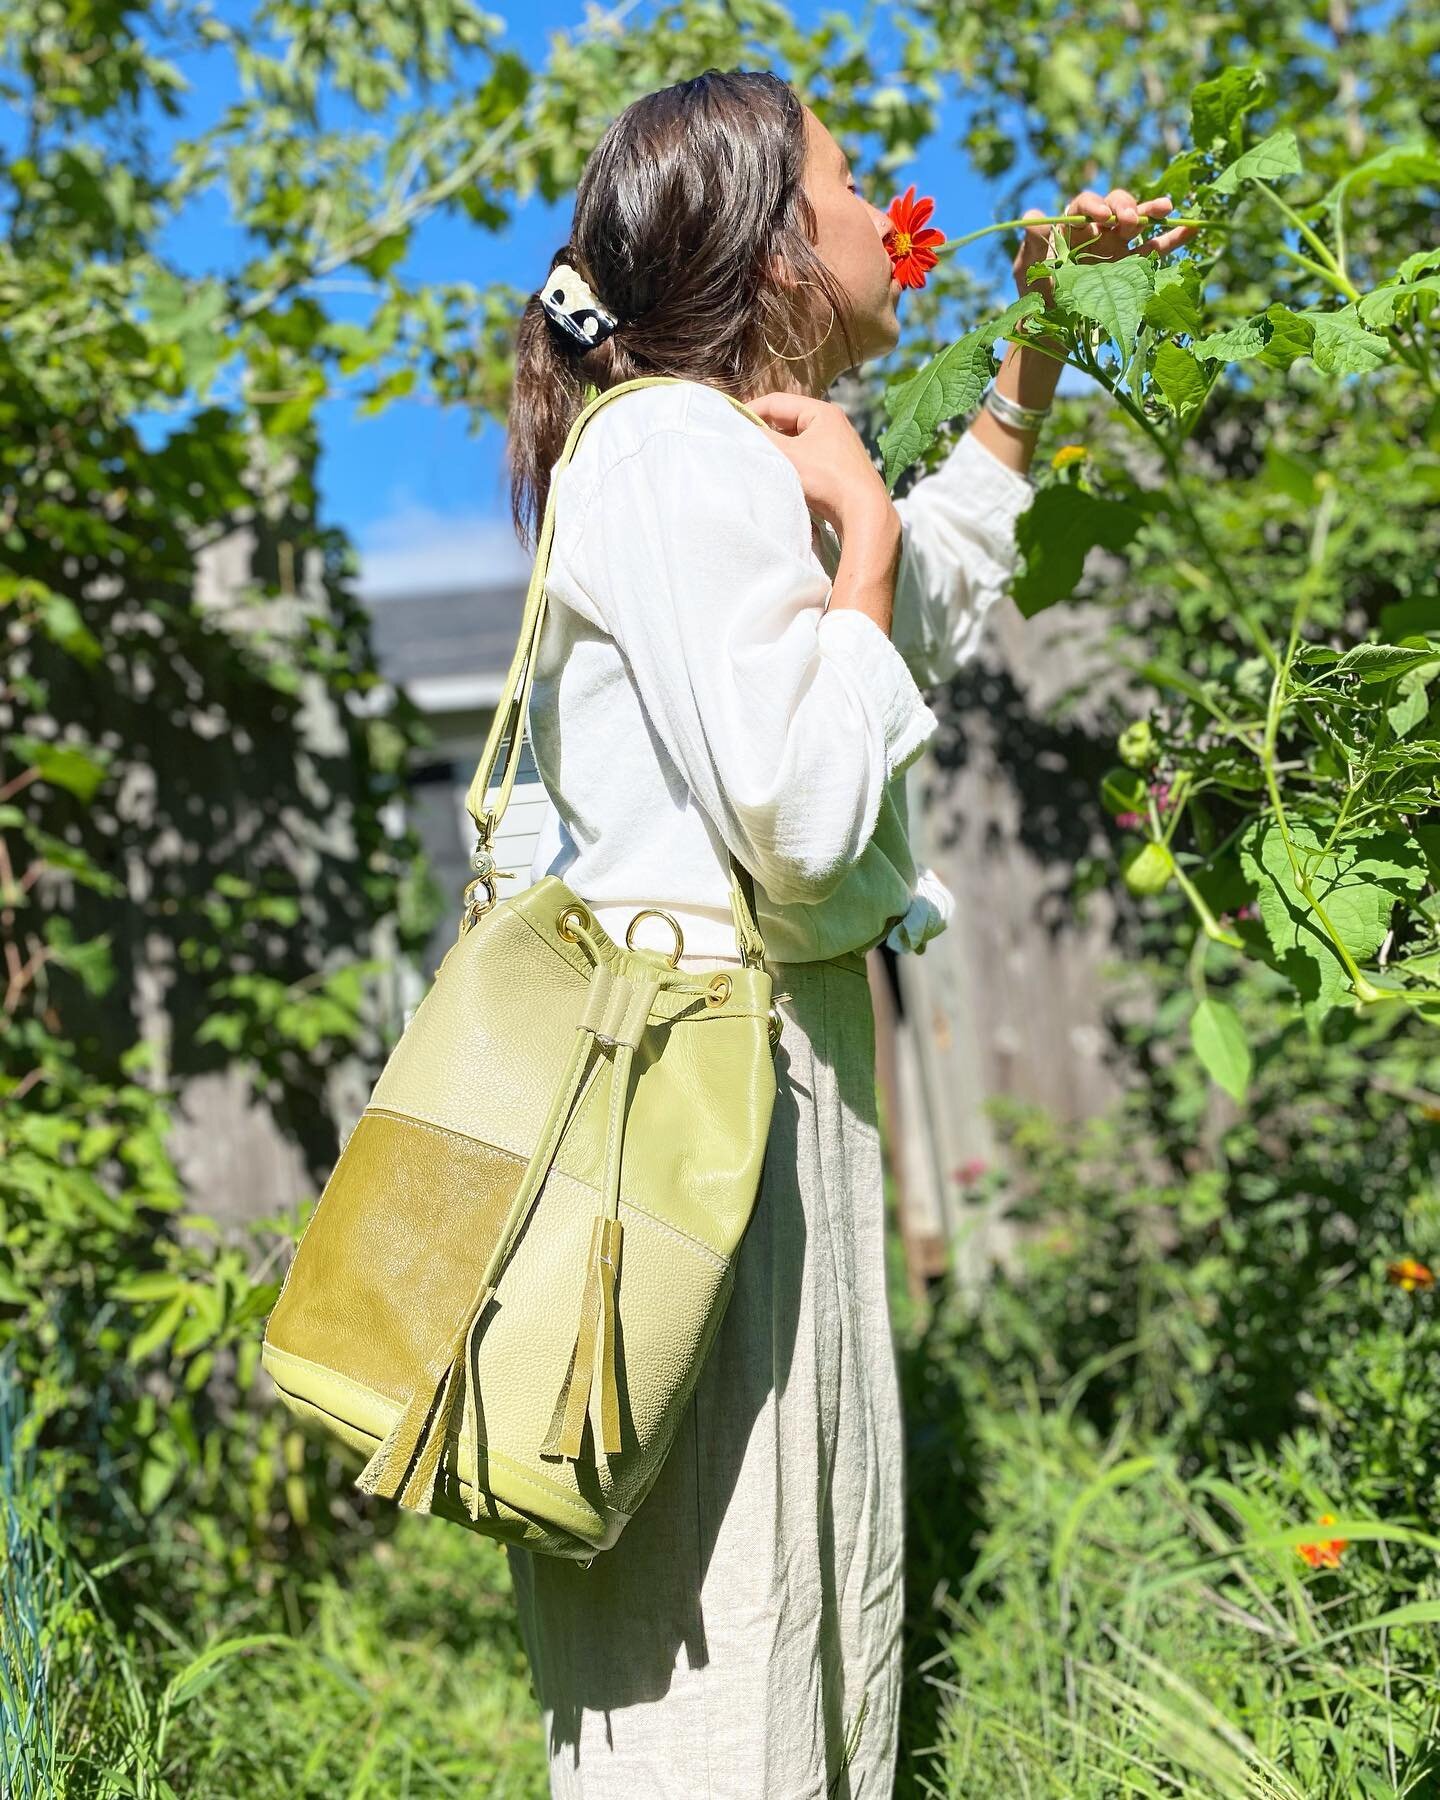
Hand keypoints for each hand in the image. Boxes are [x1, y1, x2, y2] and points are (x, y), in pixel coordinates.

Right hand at [746, 390, 893, 537]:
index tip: (729, 424)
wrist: (863, 511)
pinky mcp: (836, 466)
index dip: (750, 411)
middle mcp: (831, 423)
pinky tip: (781, 475)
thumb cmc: (827, 478)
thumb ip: (761, 438)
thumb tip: (736, 428)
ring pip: (795, 440)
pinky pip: (805, 457)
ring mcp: (835, 445)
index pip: (776, 402)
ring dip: (777, 449)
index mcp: (821, 411)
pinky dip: (790, 462)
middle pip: (785, 420)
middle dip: (764, 431)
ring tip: (759, 460)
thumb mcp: (788, 455)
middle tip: (742, 443)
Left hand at [1014, 187, 1198, 308]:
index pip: (1084, 205)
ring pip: (1139, 222)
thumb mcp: (1028, 269)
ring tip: (1166, 208)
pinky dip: (1174, 238)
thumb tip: (1033, 215)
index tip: (1101, 216)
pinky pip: (1156, 249)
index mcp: (1071, 228)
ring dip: (1152, 211)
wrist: (1052, 328)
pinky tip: (1192, 228)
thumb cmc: (1037, 297)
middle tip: (1129, 220)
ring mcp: (1117, 248)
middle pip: (1116, 206)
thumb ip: (1032, 243)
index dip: (1094, 205)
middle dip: (1125, 206)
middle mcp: (1097, 232)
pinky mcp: (1133, 267)